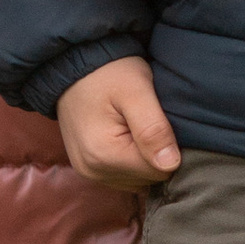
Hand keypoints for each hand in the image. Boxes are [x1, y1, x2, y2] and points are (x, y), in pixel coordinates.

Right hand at [56, 56, 181, 186]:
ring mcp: (88, 172)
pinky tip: (127, 135)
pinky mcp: (87, 168)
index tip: (160, 120)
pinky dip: (130, 160)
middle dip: (155, 152)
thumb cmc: (109, 72)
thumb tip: (170, 165)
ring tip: (136, 126)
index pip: (160, 171)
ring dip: (143, 157)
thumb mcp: (136, 91)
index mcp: (104, 155)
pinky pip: (123, 176)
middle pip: (148, 178)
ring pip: (137, 180)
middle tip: (146, 120)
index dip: (168, 146)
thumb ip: (153, 129)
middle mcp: (92, 171)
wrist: (74, 63)